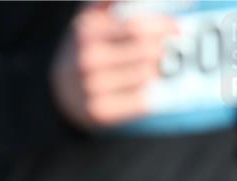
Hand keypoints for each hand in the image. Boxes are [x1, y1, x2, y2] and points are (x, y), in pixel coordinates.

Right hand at [50, 1, 176, 128]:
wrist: (60, 93)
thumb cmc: (86, 48)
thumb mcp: (91, 18)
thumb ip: (109, 0)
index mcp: (86, 33)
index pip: (138, 27)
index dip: (164, 25)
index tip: (176, 27)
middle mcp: (86, 61)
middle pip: (147, 51)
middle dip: (164, 49)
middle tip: (167, 49)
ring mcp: (91, 88)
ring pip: (147, 76)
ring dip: (155, 72)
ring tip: (149, 70)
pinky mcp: (99, 113)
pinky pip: (142, 101)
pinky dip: (147, 95)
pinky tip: (139, 90)